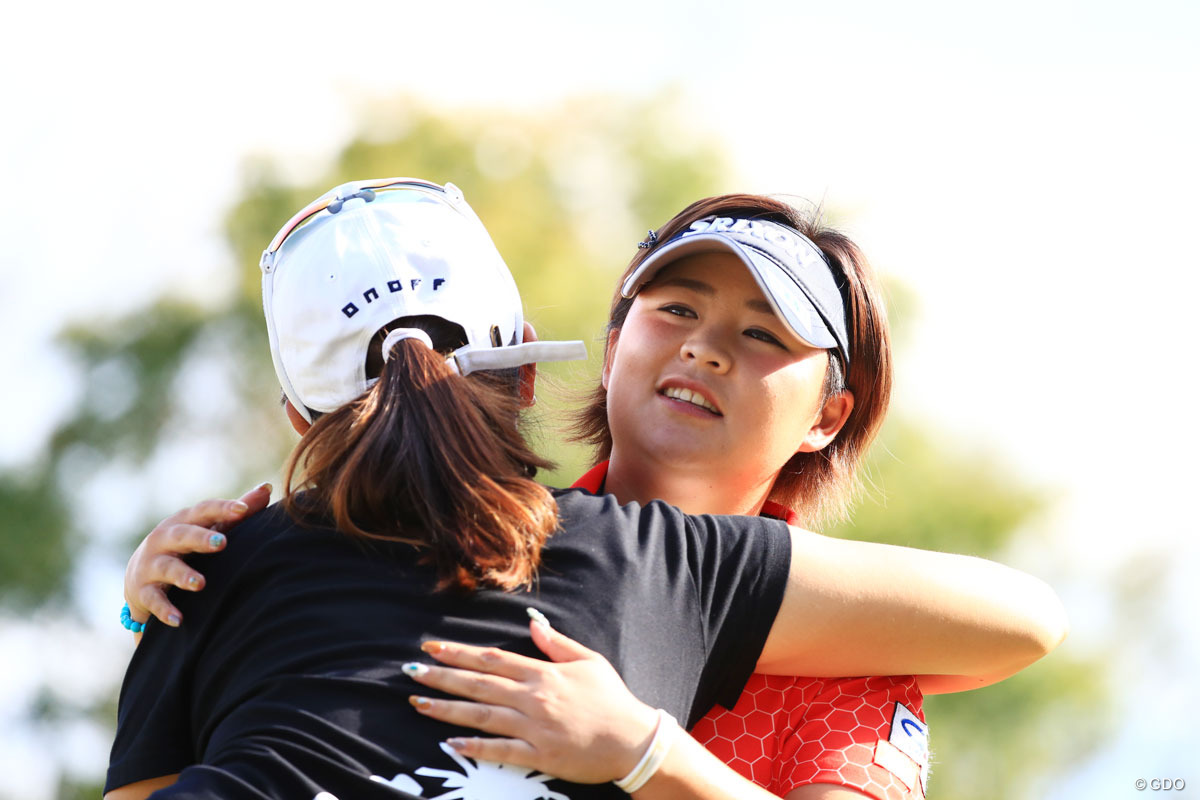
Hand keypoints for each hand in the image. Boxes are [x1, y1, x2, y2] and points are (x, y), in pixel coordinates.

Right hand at [124, 483, 271, 626]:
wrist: (139, 577)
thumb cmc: (185, 547)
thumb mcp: (207, 528)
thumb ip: (236, 513)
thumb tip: (267, 488)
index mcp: (184, 521)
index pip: (203, 511)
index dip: (222, 508)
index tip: (243, 509)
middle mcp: (164, 539)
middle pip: (182, 535)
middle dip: (200, 538)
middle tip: (221, 543)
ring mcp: (151, 565)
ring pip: (166, 567)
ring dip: (182, 575)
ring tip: (199, 584)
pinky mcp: (143, 591)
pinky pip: (154, 600)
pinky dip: (165, 610)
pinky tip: (179, 620)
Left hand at [406, 618, 658, 782]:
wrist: (633, 740)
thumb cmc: (612, 699)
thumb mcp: (588, 661)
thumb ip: (556, 643)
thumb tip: (532, 623)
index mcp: (543, 673)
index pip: (492, 658)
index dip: (459, 652)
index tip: (432, 647)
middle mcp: (534, 697)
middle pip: (479, 683)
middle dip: (442, 675)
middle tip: (412, 670)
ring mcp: (535, 727)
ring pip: (482, 715)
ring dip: (447, 708)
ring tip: (418, 702)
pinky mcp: (540, 755)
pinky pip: (501, 751)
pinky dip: (475, 747)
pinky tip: (451, 744)